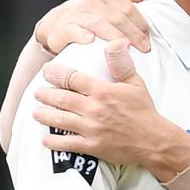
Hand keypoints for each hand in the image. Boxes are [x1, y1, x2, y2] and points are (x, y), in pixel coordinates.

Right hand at [34, 0, 150, 55]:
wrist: (52, 26)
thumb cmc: (84, 16)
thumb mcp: (103, 2)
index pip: (127, 7)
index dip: (140, 22)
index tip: (148, 38)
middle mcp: (88, 2)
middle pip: (116, 16)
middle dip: (133, 32)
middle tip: (144, 47)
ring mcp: (74, 15)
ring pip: (98, 23)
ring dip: (113, 35)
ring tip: (125, 46)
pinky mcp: (60, 30)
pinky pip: (71, 31)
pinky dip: (81, 35)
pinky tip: (90, 41)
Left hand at [34, 40, 158, 164]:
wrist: (154, 141)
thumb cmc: (144, 111)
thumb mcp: (136, 83)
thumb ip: (121, 64)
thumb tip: (115, 43)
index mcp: (103, 91)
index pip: (73, 78)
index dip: (56, 73)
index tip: (47, 71)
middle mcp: (94, 109)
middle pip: (62, 99)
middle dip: (45, 95)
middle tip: (37, 93)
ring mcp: (92, 129)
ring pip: (60, 120)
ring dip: (44, 116)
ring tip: (35, 112)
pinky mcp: (93, 147)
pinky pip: (68, 144)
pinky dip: (54, 142)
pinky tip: (45, 140)